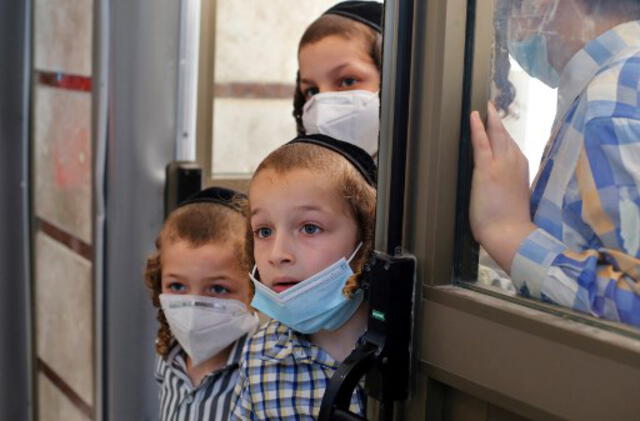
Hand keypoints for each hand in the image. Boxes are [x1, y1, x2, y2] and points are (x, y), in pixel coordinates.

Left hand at [469, 103, 536, 272]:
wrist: (510, 233)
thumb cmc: (512, 224)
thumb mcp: (515, 199)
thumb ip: (510, 186)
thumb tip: (502, 184)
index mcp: (522, 170)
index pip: (513, 147)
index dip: (505, 135)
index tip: (501, 123)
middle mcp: (515, 162)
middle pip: (506, 137)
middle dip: (499, 122)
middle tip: (492, 106)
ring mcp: (501, 164)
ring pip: (497, 135)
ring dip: (491, 120)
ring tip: (486, 106)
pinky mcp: (487, 169)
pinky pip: (482, 142)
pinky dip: (478, 127)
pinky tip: (474, 115)